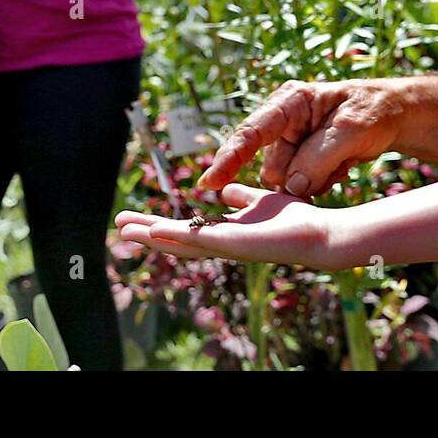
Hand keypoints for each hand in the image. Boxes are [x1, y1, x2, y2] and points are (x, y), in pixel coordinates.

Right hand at [115, 183, 347, 270]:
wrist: (320, 233)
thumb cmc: (294, 220)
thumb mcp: (259, 201)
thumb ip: (241, 198)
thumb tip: (222, 191)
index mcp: (224, 233)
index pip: (184, 231)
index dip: (159, 226)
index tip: (136, 220)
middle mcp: (220, 243)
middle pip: (175, 240)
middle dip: (146, 234)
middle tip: (117, 227)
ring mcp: (226, 247)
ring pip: (180, 244)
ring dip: (152, 237)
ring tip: (125, 231)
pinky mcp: (236, 244)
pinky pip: (200, 240)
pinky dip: (176, 237)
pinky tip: (155, 231)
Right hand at [198, 78, 412, 197]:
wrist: (396, 116)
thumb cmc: (374, 111)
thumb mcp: (352, 130)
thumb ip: (318, 158)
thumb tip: (290, 188)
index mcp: (289, 102)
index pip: (251, 132)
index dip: (228, 159)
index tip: (208, 184)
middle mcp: (282, 122)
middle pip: (269, 165)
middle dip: (295, 176)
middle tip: (331, 167)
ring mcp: (291, 143)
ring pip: (284, 181)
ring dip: (312, 181)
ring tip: (342, 161)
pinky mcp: (301, 161)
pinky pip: (299, 186)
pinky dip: (320, 183)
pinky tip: (341, 167)